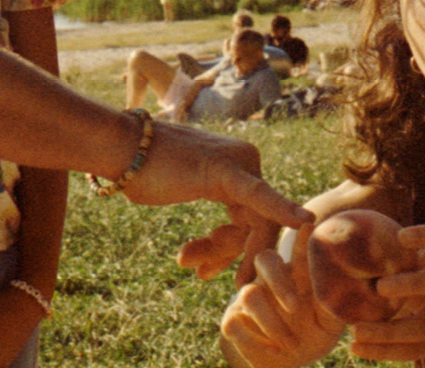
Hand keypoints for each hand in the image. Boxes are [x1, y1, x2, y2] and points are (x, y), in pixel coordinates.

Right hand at [131, 121, 312, 283]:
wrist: (119, 148)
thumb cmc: (143, 172)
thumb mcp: (183, 195)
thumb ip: (209, 214)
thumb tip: (216, 240)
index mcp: (239, 166)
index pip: (252, 216)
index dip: (237, 250)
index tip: (214, 273)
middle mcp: (247, 160)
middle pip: (255, 223)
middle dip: (231, 255)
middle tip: (203, 275)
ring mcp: (240, 164)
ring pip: (251, 224)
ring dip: (221, 252)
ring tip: (192, 266)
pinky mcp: (229, 171)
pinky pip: (260, 198)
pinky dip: (282, 210)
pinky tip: (305, 221)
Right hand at [219, 229, 344, 367]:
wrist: (285, 364)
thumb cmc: (311, 337)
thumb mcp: (328, 326)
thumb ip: (333, 308)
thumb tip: (347, 291)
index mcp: (295, 277)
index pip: (298, 253)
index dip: (302, 240)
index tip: (309, 224)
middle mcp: (270, 281)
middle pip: (265, 260)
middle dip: (278, 280)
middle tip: (295, 306)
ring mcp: (248, 299)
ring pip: (249, 294)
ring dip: (272, 323)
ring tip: (291, 345)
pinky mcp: (233, 320)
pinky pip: (235, 323)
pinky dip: (254, 342)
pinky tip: (273, 351)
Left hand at [347, 224, 424, 361]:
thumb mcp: (423, 257)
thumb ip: (393, 248)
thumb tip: (328, 228)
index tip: (402, 236)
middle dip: (412, 285)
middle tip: (380, 286)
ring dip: (389, 332)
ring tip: (356, 330)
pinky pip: (415, 351)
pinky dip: (384, 351)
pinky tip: (356, 348)